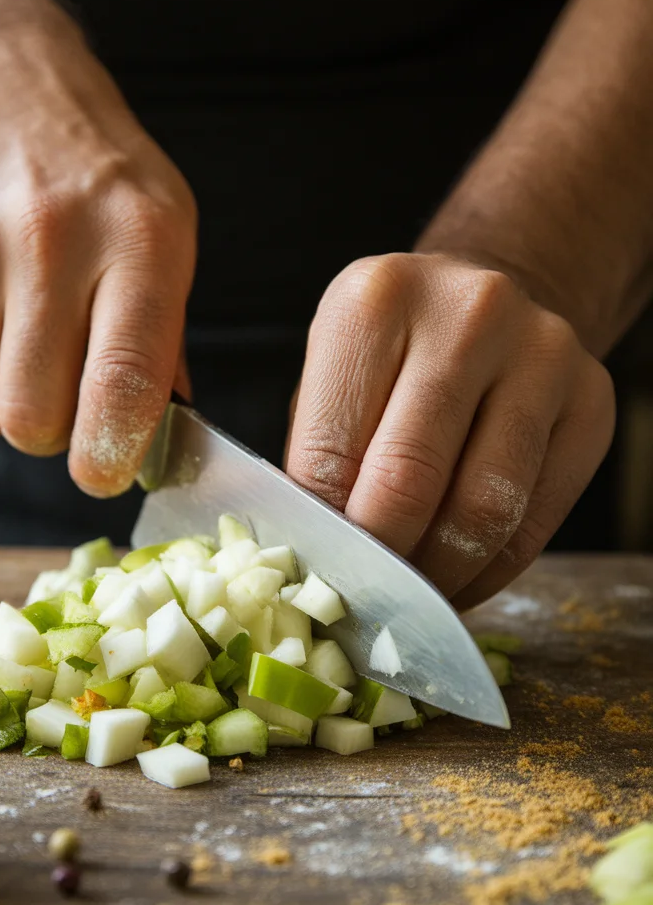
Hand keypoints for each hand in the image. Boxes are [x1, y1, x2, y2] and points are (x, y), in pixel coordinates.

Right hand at [0, 16, 195, 496]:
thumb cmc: (98, 178)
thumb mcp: (166, 235)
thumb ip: (164, 340)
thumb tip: (157, 440)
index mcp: (137, 240)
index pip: (122, 376)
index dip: (111, 449)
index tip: (105, 473)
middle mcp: (48, 241)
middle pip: (33, 414)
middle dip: (54, 433)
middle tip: (69, 401)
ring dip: (9, 400)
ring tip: (30, 342)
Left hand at [285, 252, 615, 608]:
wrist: (483, 303)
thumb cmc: (389, 358)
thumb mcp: (332, 380)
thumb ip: (317, 464)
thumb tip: (313, 567)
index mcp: (375, 302)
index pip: (331, 456)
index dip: (324, 536)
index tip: (319, 578)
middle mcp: (468, 315)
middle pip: (410, 484)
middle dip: (382, 561)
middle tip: (364, 601)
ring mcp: (542, 354)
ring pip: (484, 512)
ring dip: (440, 576)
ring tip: (412, 598)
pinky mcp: (592, 403)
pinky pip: (535, 524)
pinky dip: (490, 573)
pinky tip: (460, 580)